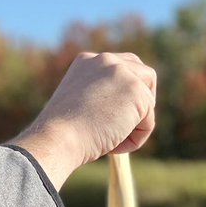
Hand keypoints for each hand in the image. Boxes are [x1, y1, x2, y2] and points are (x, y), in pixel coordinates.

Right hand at [10, 52, 156, 187]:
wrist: (57, 140)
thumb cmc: (61, 136)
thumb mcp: (78, 109)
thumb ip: (99, 100)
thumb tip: (121, 113)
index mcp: (86, 62)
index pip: (118, 68)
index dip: (123, 92)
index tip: (115, 116)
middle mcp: (105, 60)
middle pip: (143, 73)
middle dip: (143, 100)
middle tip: (129, 126)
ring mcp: (122, 72)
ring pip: (148, 99)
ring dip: (138, 123)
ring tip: (115, 141)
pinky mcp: (136, 90)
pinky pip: (148, 120)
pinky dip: (136, 138)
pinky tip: (114, 146)